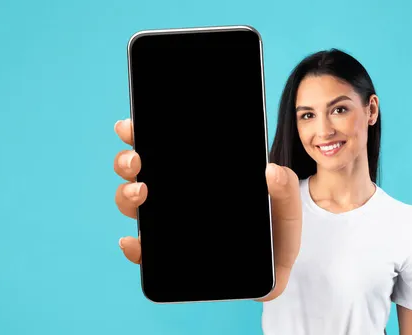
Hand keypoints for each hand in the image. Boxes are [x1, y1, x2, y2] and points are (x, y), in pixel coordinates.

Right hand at [113, 118, 301, 300]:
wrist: (272, 276)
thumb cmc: (275, 238)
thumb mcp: (286, 211)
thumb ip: (286, 190)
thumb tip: (271, 171)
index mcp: (199, 180)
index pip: (165, 152)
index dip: (142, 136)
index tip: (130, 126)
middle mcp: (178, 200)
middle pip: (139, 175)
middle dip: (126, 163)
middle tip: (136, 161)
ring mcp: (170, 229)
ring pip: (133, 207)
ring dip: (125, 197)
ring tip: (140, 193)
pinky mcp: (169, 262)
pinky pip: (143, 253)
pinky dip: (133, 247)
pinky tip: (134, 241)